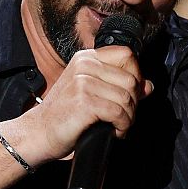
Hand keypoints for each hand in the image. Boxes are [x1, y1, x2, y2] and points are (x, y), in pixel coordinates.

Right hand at [8, 46, 151, 164]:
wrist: (39, 133)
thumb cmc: (64, 115)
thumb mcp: (91, 94)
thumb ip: (119, 86)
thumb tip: (148, 85)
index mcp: (86, 58)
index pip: (127, 55)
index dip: (136, 75)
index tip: (130, 95)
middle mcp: (84, 65)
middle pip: (131, 78)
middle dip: (133, 103)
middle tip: (122, 117)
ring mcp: (83, 82)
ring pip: (127, 97)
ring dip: (128, 118)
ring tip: (118, 126)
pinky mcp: (84, 101)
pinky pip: (119, 113)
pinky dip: (122, 126)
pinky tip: (114, 132)